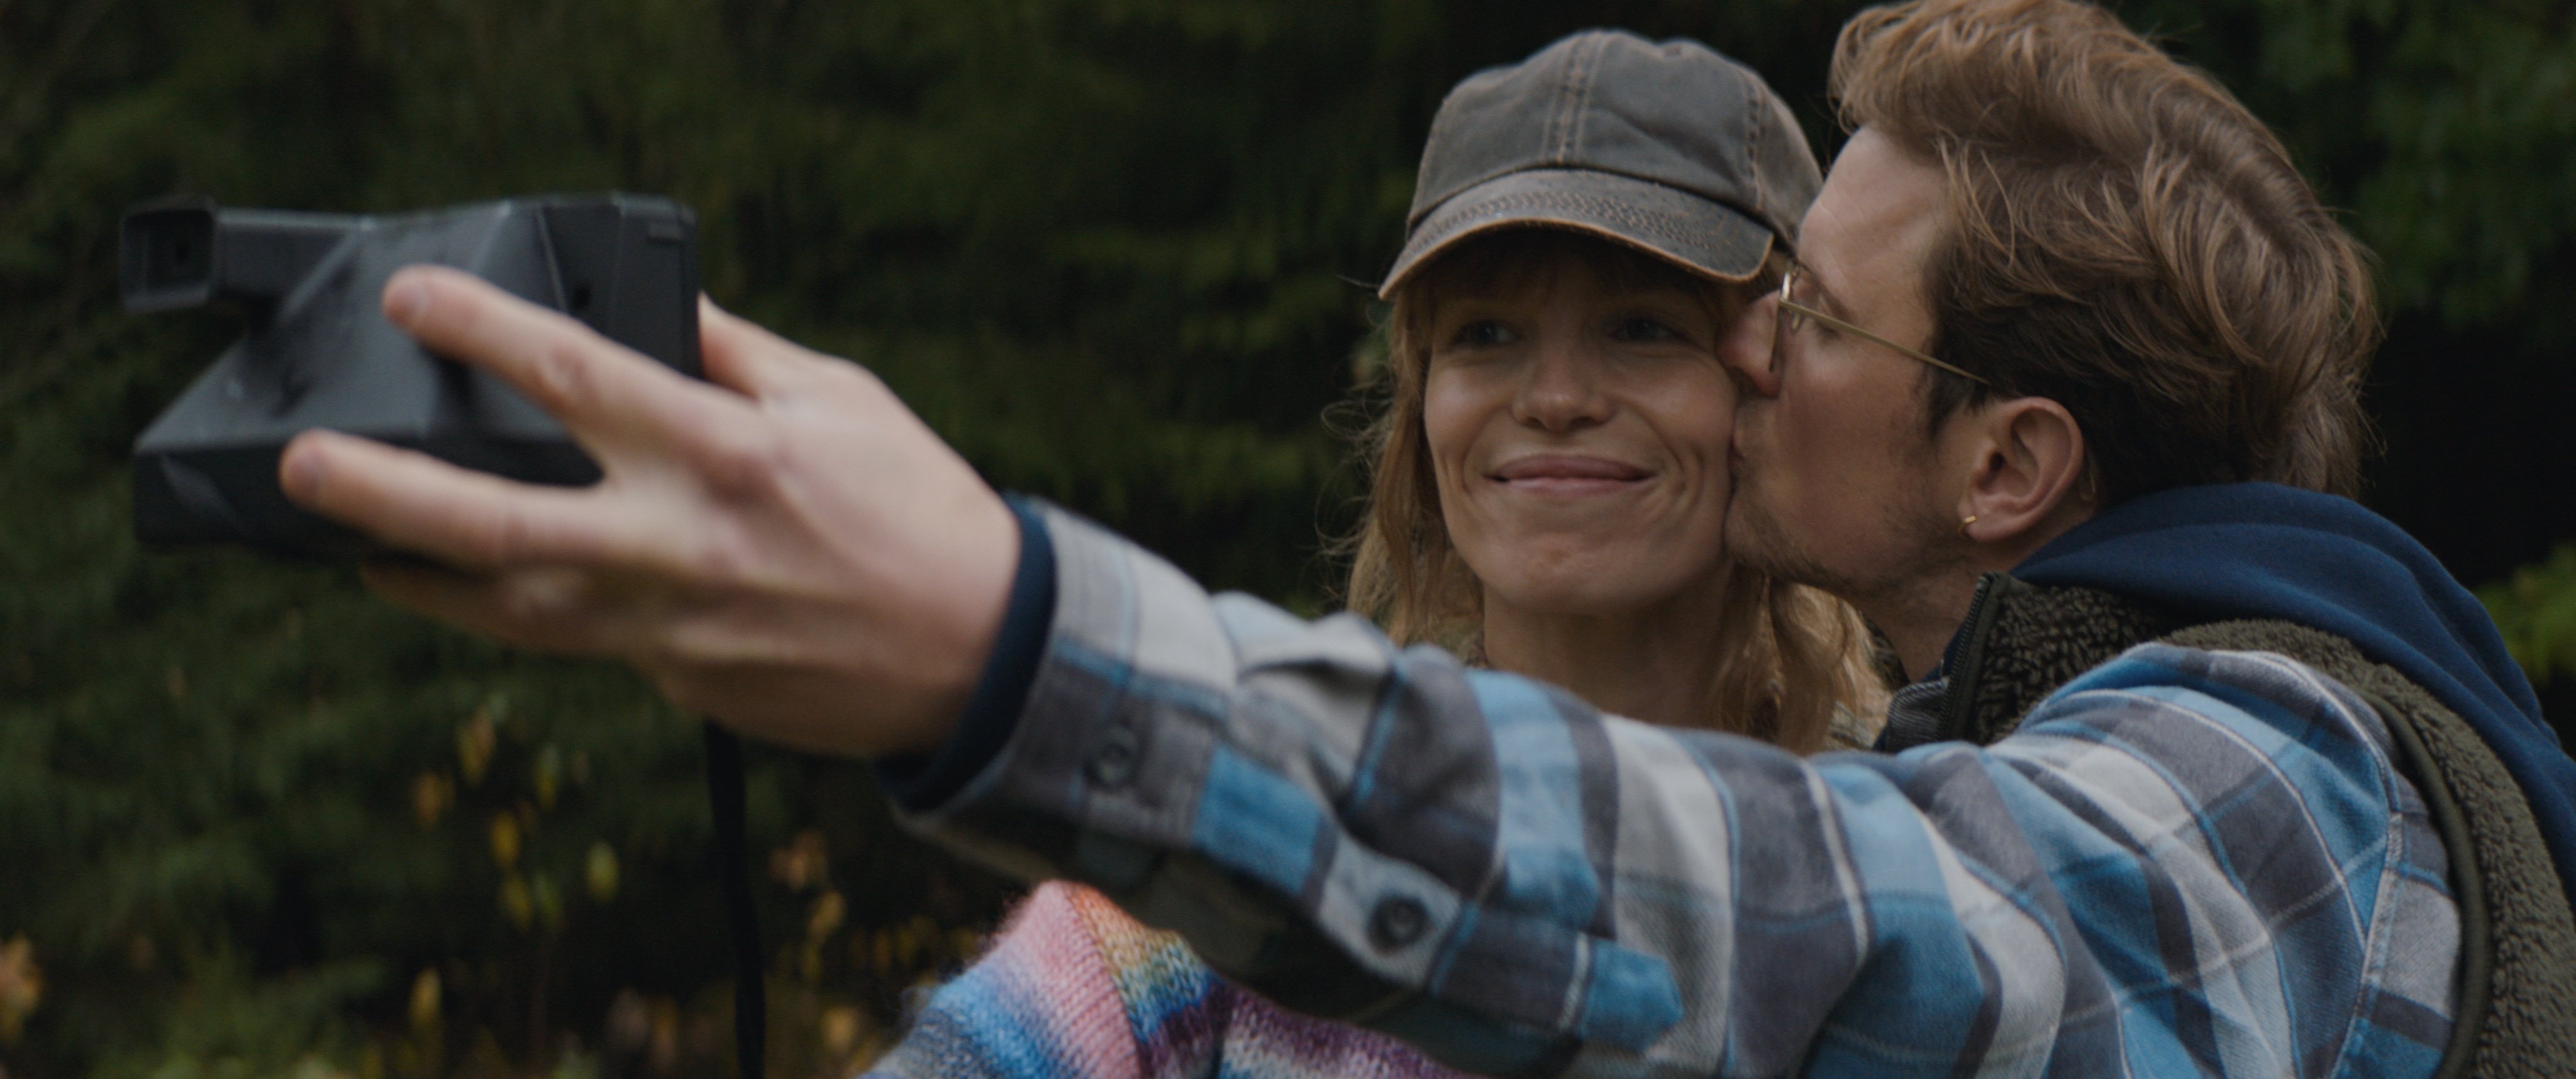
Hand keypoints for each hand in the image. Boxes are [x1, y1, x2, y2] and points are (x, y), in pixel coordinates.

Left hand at [278, 265, 1018, 757]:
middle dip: (381, 494)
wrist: (979, 653)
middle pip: (495, 524)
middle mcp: (681, 545)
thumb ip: (736, 356)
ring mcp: (673, 631)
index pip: (572, 376)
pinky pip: (593, 643)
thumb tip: (659, 312)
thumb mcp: (842, 399)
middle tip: (303, 471)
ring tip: (360, 554)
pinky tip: (512, 592)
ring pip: (513, 611)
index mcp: (723, 452)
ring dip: (424, 580)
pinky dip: (546, 613)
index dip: (477, 330)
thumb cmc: (919, 511)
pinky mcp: (680, 685)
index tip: (412, 302)